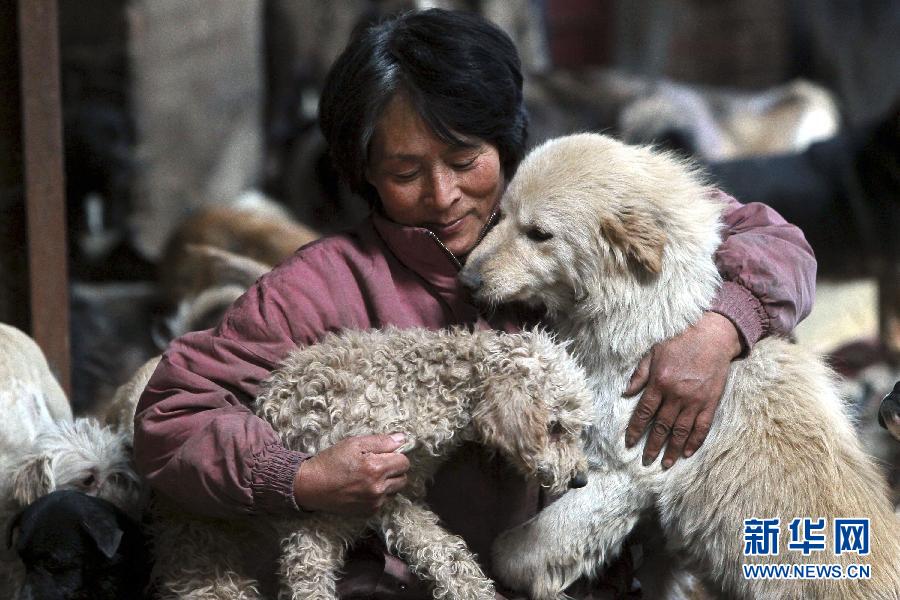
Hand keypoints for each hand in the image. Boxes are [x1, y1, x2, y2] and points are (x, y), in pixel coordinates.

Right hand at [292, 433, 409, 515]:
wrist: (311, 486)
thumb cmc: (331, 461)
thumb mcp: (354, 443)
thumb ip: (381, 441)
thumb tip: (402, 439)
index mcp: (376, 468)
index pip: (404, 462)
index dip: (395, 455)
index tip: (384, 454)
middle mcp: (378, 488)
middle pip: (403, 478)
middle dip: (394, 470)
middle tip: (377, 464)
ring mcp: (374, 502)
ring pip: (395, 490)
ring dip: (388, 483)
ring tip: (369, 477)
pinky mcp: (368, 512)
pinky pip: (384, 501)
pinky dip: (378, 494)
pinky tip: (363, 488)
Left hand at [624, 312, 741, 467]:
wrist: (712, 336)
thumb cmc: (680, 342)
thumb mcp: (653, 353)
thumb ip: (639, 374)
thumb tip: (626, 393)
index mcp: (659, 382)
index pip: (643, 413)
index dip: (635, 430)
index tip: (630, 444)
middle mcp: (676, 395)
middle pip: (661, 426)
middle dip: (652, 446)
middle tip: (646, 461)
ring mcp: (695, 400)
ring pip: (680, 431)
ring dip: (672, 449)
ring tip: (666, 463)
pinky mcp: (710, 402)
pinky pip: (702, 427)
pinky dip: (694, 441)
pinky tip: (687, 452)